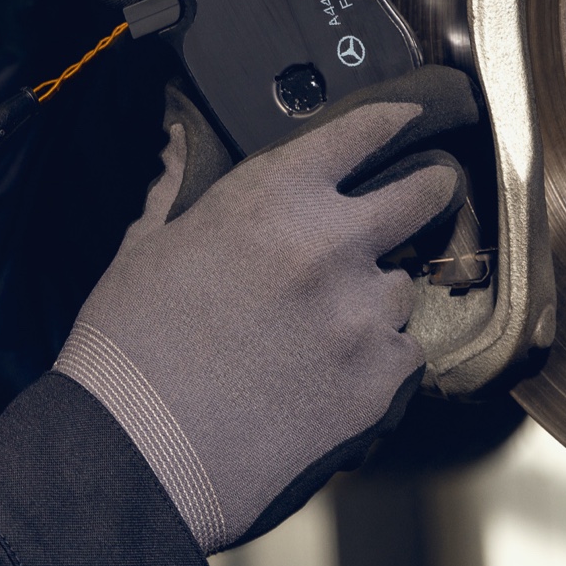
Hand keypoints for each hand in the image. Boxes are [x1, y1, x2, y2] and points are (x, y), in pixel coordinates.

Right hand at [55, 64, 473, 553]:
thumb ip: (179, 185)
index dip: (391, 120)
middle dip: (430, 190)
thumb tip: (179, 142)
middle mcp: (331, 243)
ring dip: (378, 293)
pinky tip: (330, 371)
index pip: (359, 133)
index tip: (410, 117)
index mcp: (271, 196)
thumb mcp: (147, 244)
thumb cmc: (132, 341)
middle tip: (433, 191)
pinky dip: (378, 358)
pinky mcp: (379, 383)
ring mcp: (362, 315)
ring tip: (328, 321)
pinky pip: (402, 354)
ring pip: (403, 286)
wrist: (141, 447)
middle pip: (421, 196)